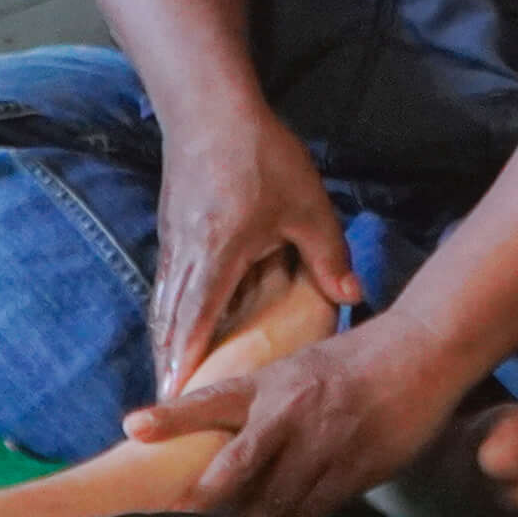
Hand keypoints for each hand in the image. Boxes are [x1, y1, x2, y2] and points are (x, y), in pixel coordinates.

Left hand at [126, 314, 470, 516]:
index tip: (134, 427)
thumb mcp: (300, 368)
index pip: (212, 399)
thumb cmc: (356, 362)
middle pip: (237, 465)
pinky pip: (313, 514)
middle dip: (201, 504)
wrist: (423, 351)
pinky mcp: (355, 469)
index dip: (173, 415)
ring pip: (274, 501)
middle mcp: (291, 411)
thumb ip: (263, 404)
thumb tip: (225, 444)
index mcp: (271, 382)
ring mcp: (324, 443)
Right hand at [148, 105, 355, 395]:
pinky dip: (167, 316)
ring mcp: (173, 242)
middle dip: (170, 365)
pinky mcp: (171, 231)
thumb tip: (353, 297)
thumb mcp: (306, 205)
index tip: (177, 397)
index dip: (187, 360)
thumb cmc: (260, 154)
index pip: (198, 318)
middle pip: (170, 321)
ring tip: (170, 383)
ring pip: (163, 305)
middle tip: (169, 409)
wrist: (210, 107)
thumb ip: (329, 255)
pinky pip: (165, 286)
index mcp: (219, 252)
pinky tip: (175, 332)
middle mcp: (187, 254)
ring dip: (165, 344)